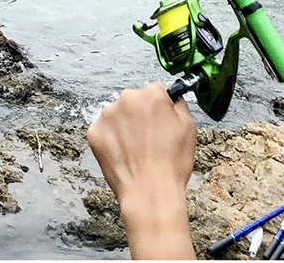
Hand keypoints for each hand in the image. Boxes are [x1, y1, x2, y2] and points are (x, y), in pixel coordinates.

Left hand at [87, 82, 196, 259]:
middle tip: (149, 139)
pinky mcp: (94, 130)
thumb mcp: (189, 129)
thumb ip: (178, 105)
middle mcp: (126, 98)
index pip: (155, 91)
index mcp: (151, 94)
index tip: (161, 122)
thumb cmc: (173, 164)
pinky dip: (112, 140)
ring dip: (124, 126)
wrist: (150, 193)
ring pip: (117, 115)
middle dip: (140, 115)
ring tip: (136, 151)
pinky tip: (123, 155)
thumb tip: (170, 97)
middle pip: (134, 101)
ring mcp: (107, 114)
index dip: (160, 108)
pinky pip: (104, 131)